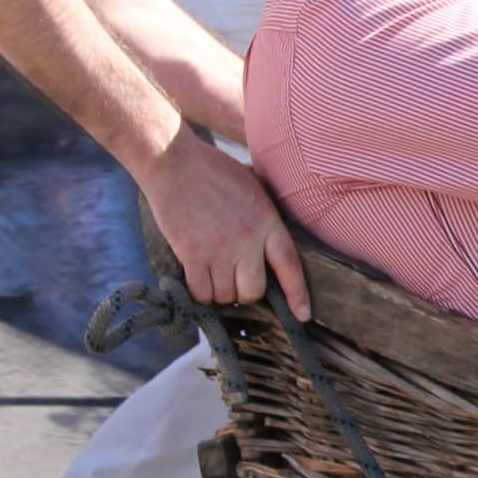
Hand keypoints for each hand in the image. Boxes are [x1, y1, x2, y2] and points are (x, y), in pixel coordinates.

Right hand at [138, 132, 310, 317]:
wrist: (174, 162)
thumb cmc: (213, 171)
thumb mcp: (253, 187)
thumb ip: (265, 218)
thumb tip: (270, 245)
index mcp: (267, 221)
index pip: (290, 265)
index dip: (298, 294)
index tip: (303, 316)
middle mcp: (246, 240)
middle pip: (254, 291)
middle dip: (245, 292)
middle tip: (234, 278)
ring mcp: (218, 249)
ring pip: (225, 296)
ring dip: (219, 291)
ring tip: (212, 270)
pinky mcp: (191, 254)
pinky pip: (201, 292)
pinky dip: (200, 292)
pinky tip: (197, 276)